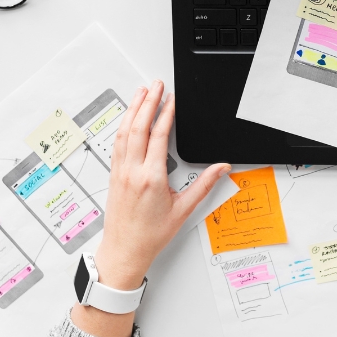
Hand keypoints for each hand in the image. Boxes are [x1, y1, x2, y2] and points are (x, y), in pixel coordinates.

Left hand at [94, 80, 230, 289]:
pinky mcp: (114, 175)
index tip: (172, 99)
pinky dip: (123, 126)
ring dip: (133, 109)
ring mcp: (120, 172)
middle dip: (148, 102)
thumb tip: (222, 168)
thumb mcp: (183, 210)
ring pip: (124, 132)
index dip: (166, 113)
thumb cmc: (150, 235)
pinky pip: (117, 144)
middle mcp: (133, 171)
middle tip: (156, 84)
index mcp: (151, 177)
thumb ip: (204, 185)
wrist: (124, 252)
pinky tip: (128, 118)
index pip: (159, 136)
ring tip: (141, 93)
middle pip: (139, 127)